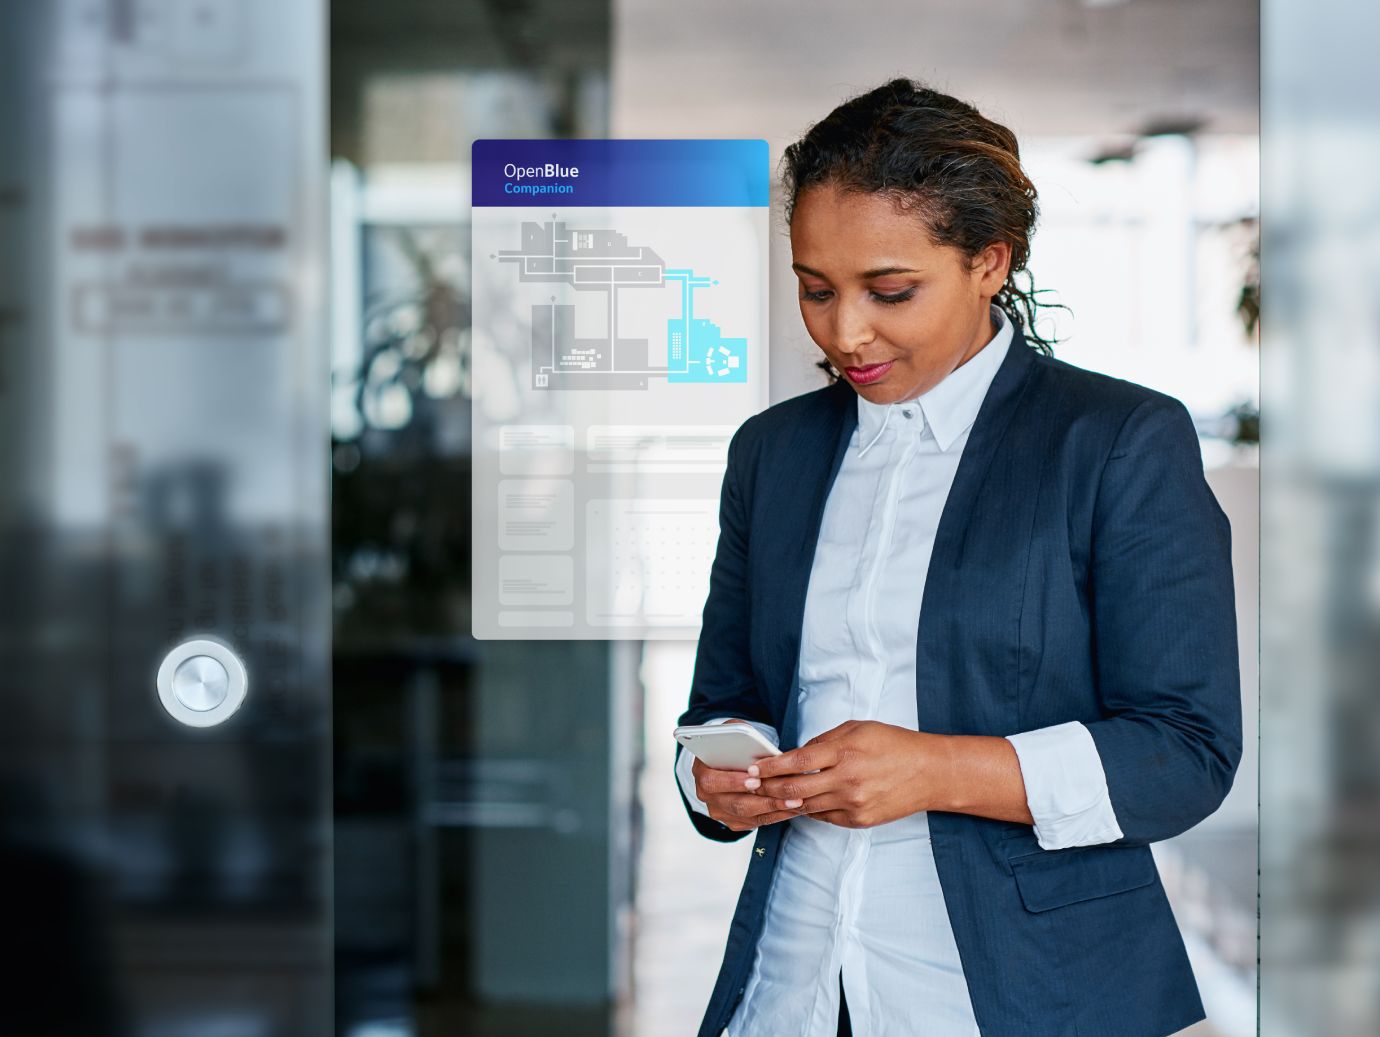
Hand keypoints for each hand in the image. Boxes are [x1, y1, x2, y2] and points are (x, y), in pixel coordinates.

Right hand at [691, 719, 804, 831]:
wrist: (727, 761)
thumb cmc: (731, 744)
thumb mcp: (732, 731)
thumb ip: (738, 733)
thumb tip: (754, 740)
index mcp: (701, 772)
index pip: (712, 781)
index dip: (733, 781)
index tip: (755, 778)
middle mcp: (706, 795)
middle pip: (734, 803)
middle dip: (762, 799)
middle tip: (785, 794)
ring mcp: (719, 810)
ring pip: (747, 815)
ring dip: (773, 809)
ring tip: (795, 801)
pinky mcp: (734, 821)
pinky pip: (756, 822)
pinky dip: (775, 815)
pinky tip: (792, 807)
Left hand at [748, 720, 951, 828]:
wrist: (929, 774)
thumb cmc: (894, 745)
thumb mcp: (858, 729)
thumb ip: (824, 740)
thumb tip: (796, 752)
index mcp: (845, 752)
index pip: (797, 761)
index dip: (770, 766)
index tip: (752, 767)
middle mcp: (847, 781)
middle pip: (794, 789)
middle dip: (767, 787)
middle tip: (749, 786)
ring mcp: (853, 804)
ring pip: (806, 806)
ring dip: (784, 801)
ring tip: (767, 796)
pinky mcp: (858, 821)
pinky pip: (824, 816)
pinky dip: (810, 809)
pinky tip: (800, 801)